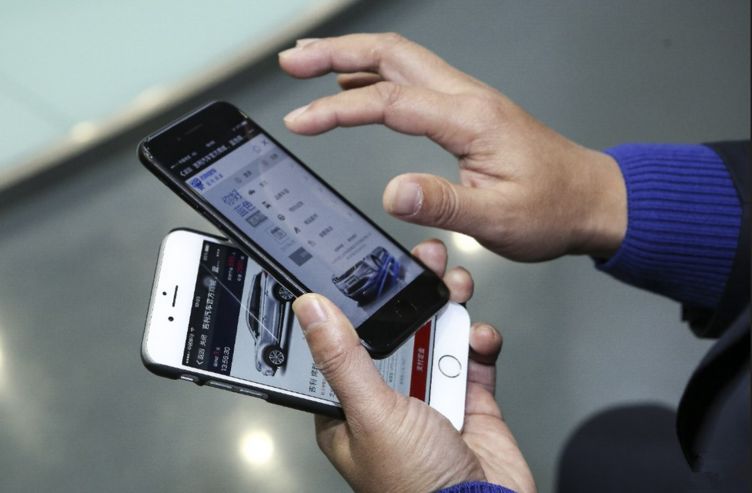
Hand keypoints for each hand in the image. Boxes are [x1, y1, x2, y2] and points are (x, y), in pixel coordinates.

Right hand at [279, 33, 625, 260]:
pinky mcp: (467, 112)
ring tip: (310, 61)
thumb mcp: (499, 218)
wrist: (590, 199)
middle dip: (335, 52)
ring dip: (352, 56)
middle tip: (293, 60)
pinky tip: (356, 87)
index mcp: (470, 119)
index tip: (302, 120)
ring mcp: (467, 100)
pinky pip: (413, 79)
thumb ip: (443, 204)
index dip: (338, 108)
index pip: (389, 100)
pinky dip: (375, 75)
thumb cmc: (552, 207)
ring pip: (401, 59)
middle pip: (391, 54)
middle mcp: (467, 98)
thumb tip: (392, 193)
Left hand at [292, 239, 535, 492]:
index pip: (344, 343)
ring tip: (455, 285)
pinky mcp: (469, 402)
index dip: (356, 304)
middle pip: (396, 332)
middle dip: (412, 295)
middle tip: (424, 263)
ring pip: (436, 337)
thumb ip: (344, 359)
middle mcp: (389, 400)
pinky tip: (479, 336)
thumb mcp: (372, 414)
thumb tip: (311, 309)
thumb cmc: (418, 488)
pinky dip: (479, 343)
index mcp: (351, 408)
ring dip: (449, 309)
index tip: (368, 269)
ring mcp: (431, 399)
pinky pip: (472, 359)